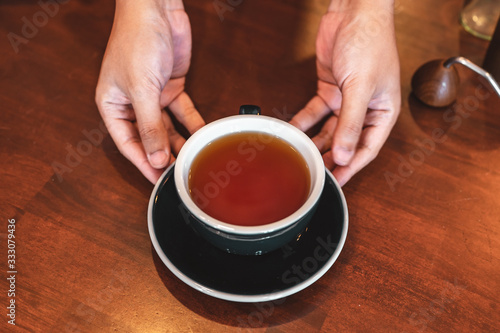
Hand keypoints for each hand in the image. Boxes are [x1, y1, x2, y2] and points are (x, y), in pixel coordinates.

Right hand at [95, 0, 204, 183]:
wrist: (156, 9)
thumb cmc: (137, 41)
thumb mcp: (142, 89)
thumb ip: (150, 126)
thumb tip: (156, 157)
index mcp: (113, 105)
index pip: (128, 143)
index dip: (143, 163)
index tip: (158, 180)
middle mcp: (132, 104)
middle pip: (149, 138)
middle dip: (164, 154)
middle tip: (180, 172)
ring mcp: (153, 96)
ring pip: (167, 127)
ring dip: (180, 141)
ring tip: (193, 158)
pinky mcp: (171, 88)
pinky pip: (182, 112)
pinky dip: (192, 123)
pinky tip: (202, 135)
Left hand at [290, 0, 400, 185]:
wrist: (354, 11)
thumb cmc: (370, 43)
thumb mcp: (360, 88)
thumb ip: (352, 123)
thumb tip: (345, 155)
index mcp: (383, 111)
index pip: (367, 147)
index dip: (352, 166)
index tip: (337, 181)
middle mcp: (365, 108)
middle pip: (347, 141)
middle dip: (332, 157)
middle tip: (315, 173)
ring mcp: (346, 99)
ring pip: (330, 129)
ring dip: (316, 142)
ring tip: (302, 157)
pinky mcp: (329, 89)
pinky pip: (315, 112)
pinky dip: (304, 121)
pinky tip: (292, 131)